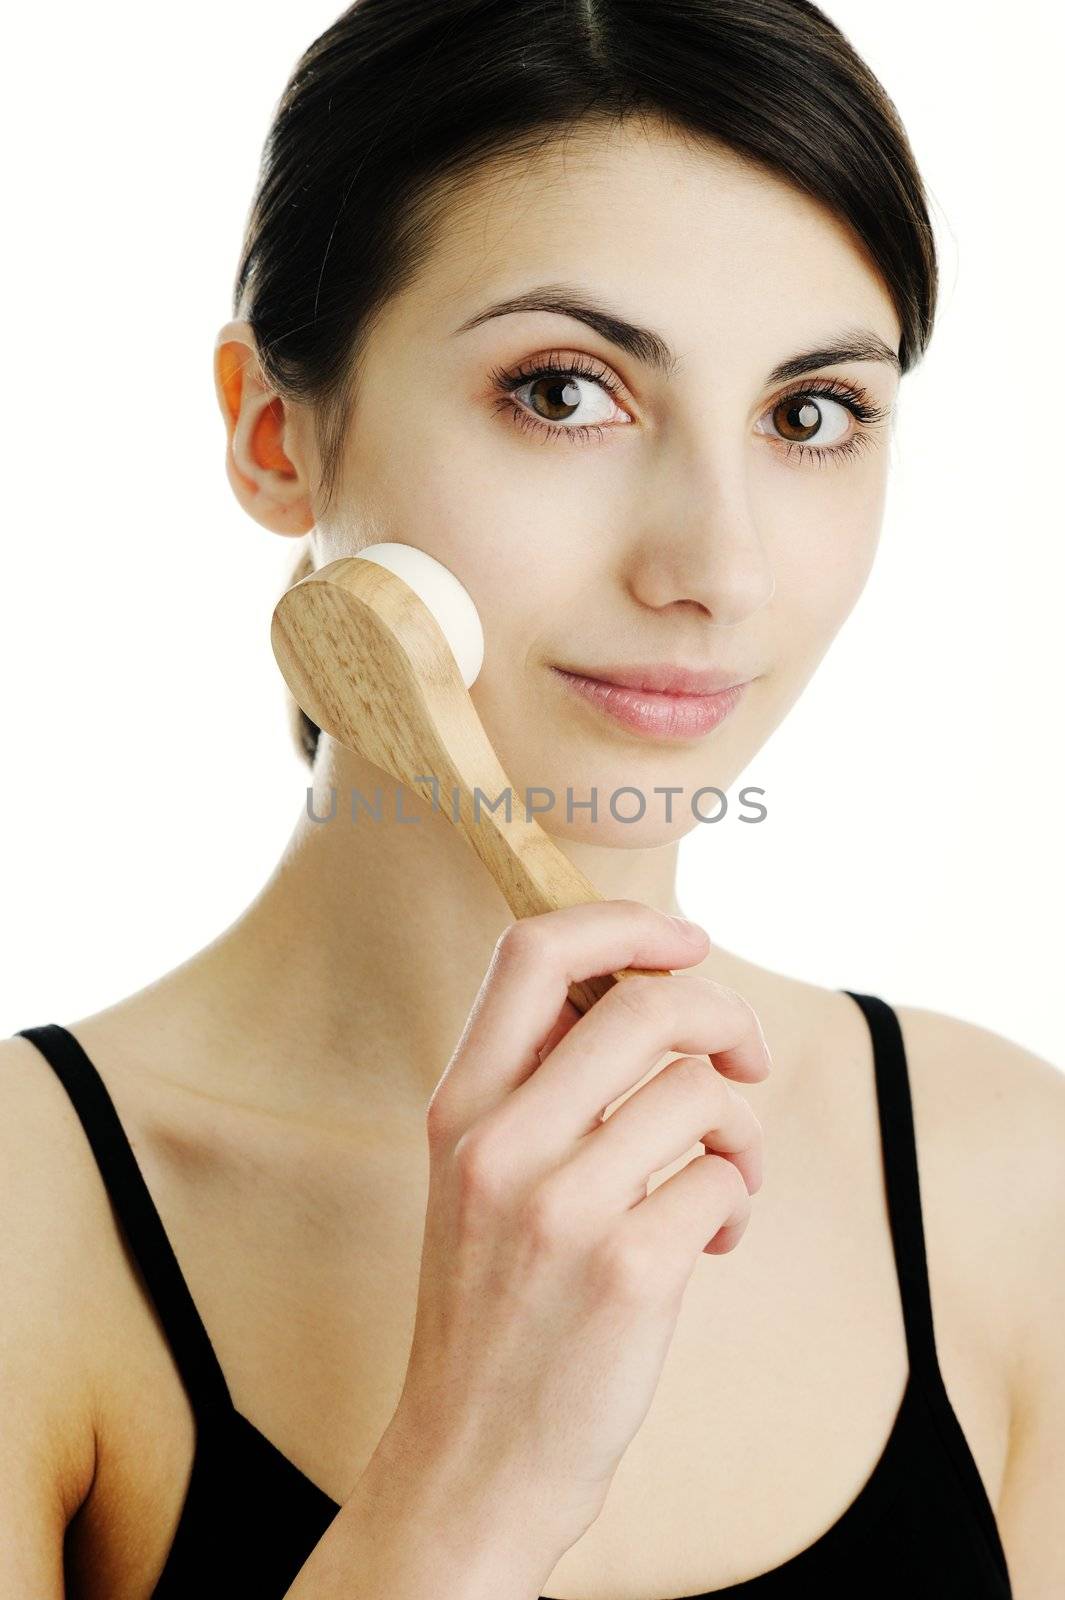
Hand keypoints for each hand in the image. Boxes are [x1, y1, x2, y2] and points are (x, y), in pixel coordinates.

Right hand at [383, 899, 769, 1558]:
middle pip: (648, 1003)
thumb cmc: (493, 1307)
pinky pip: (723, 1178)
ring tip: (727, 1174)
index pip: (534, 951)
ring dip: (741, 1126)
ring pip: (701, 1090)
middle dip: (725, 1015)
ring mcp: (562, 1208)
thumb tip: (649, 994)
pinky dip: (738, 1197)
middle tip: (744, 1057)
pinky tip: (712, 1239)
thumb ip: (538, 1086)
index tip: (686, 941)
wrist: (471, 1459)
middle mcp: (501, 1144)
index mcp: (460, 1107)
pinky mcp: (629, 1272)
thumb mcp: (476, 1178)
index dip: (625, 923)